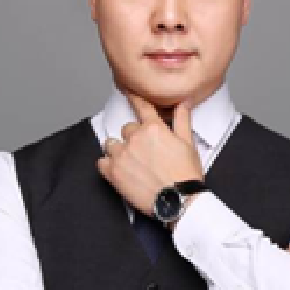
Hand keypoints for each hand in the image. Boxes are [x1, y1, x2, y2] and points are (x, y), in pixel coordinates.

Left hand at [96, 90, 203, 215]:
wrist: (179, 201)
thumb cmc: (185, 175)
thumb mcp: (188, 143)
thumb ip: (183, 119)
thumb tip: (184, 101)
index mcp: (153, 128)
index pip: (141, 106)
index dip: (133, 97)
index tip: (126, 89)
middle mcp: (135, 138)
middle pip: (126, 129)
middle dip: (133, 137)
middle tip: (144, 152)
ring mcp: (122, 155)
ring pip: (111, 144)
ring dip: (118, 150)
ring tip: (131, 163)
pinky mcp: (113, 173)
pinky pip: (101, 162)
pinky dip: (108, 165)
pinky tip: (120, 172)